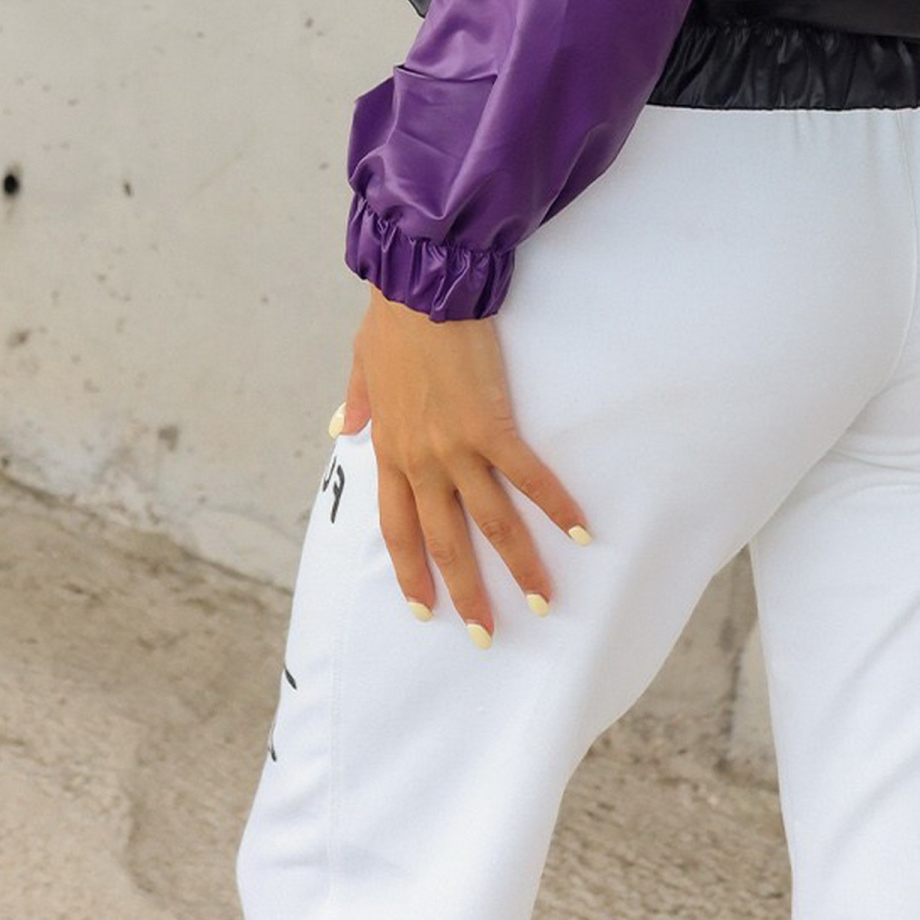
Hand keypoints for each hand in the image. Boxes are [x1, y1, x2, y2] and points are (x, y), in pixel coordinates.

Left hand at [334, 283, 593, 642]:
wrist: (421, 284)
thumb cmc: (393, 317)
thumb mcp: (362, 363)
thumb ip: (356, 401)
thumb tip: (339, 427)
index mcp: (390, 449)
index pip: (398, 527)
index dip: (412, 570)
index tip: (424, 607)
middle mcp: (421, 460)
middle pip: (445, 541)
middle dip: (465, 592)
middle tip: (484, 635)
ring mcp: (456, 447)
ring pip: (490, 522)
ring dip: (518, 566)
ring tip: (542, 601)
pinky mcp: (491, 424)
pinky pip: (527, 476)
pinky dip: (555, 505)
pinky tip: (580, 530)